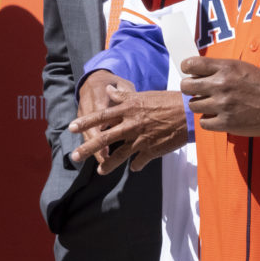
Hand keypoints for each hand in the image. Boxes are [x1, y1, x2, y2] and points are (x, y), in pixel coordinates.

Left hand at [69, 88, 187, 173]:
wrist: (188, 113)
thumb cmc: (167, 101)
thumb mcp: (143, 95)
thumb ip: (124, 95)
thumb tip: (109, 89)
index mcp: (129, 109)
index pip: (102, 116)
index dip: (85, 122)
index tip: (71, 128)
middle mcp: (132, 124)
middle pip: (105, 138)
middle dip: (87, 148)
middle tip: (75, 156)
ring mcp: (141, 139)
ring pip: (119, 155)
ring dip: (108, 164)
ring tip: (100, 171)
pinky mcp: (151, 151)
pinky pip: (138, 162)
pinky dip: (135, 165)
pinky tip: (133, 167)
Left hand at [180, 56, 259, 137]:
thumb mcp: (242, 67)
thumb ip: (221, 69)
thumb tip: (199, 72)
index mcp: (225, 68)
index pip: (191, 65)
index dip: (187, 69)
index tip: (190, 73)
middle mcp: (221, 84)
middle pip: (187, 86)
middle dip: (190, 89)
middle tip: (198, 92)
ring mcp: (223, 105)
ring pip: (193, 105)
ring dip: (201, 106)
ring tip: (212, 105)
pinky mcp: (226, 123)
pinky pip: (204, 123)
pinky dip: (209, 121)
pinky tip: (219, 117)